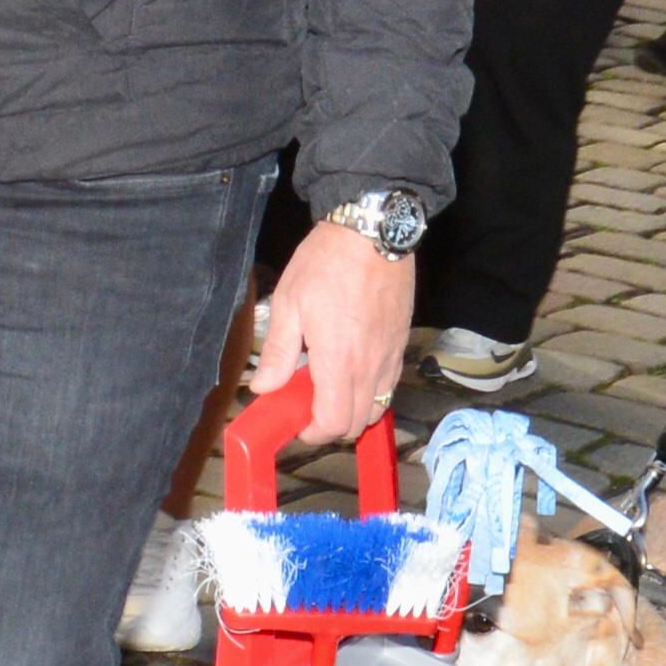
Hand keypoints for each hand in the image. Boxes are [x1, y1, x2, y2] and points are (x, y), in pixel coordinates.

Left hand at [247, 221, 413, 445]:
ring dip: (354, 410)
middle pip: (358, 424)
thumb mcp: (288, 304)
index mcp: (339, 361)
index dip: (313, 432)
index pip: (334, 423)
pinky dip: (371, 391)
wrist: (373, 233)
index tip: (296, 422)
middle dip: (332, 425)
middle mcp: (371, 366)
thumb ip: (278, 352)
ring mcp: (391, 356)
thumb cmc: (327, 263)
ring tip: (329, 387)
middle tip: (308, 405)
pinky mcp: (401, 344)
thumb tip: (263, 387)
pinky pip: (389, 384)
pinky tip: (350, 368)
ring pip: (378, 407)